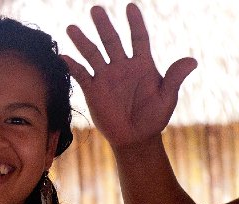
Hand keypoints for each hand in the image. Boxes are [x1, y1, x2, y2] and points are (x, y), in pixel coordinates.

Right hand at [61, 3, 196, 147]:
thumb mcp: (167, 97)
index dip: (135, 23)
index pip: (138, 38)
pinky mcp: (93, 90)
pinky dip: (73, 66)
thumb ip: (174, 78)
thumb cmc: (154, 117)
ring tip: (72, 27)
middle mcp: (122, 66)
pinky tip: (64, 57)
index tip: (130, 7)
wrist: (135, 137)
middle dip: (104, 25)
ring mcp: (106, 77)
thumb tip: (192, 61)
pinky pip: (82, 75)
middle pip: (112, 41)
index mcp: (142, 64)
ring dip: (82, 41)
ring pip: (93, 54)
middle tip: (96, 9)